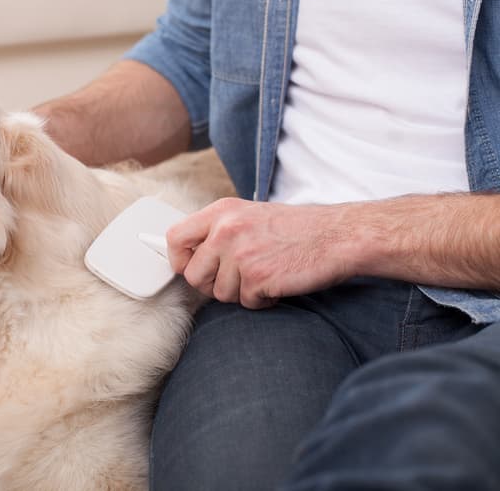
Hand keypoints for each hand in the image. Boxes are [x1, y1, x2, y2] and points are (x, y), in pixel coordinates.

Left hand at [166, 198, 359, 308]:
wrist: (339, 236)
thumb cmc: (297, 228)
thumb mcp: (249, 216)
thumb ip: (219, 231)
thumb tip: (189, 255)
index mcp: (221, 211)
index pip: (175, 238)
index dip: (179, 260)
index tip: (191, 267)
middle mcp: (226, 230)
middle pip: (193, 275)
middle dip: (212, 284)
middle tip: (238, 278)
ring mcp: (240, 254)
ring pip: (219, 293)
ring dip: (241, 292)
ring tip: (265, 274)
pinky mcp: (257, 278)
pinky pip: (246, 303)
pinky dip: (262, 300)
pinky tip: (278, 282)